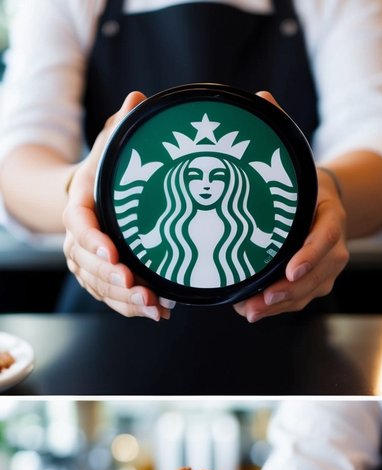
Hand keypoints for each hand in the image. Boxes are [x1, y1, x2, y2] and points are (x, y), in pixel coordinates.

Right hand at [63, 92, 172, 320]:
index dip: (94, 242)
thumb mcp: (110, 146)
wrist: (86, 195)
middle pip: (89, 265)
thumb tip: (139, 100)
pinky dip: (132, 308)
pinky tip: (158, 312)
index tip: (113, 254)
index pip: (80, 226)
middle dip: (114, 279)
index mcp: (79, 205)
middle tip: (140, 287)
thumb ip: (122, 127)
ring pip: (100, 287)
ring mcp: (87, 262)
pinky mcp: (100, 279)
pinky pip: (111, 299)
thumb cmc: (103, 170)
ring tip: (154, 305)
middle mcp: (77, 239)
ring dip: (126, 300)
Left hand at [234, 93, 348, 321]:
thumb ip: (280, 129)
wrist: (318, 198)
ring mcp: (326, 265)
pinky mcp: (315, 280)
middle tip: (262, 300)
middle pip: (319, 273)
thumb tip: (262, 97)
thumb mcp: (295, 154)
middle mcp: (334, 243)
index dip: (310, 255)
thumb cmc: (301, 178)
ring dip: (281, 305)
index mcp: (330, 212)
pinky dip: (278, 307)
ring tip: (250, 311)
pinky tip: (251, 311)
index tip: (291, 271)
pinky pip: (300, 298)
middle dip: (291, 291)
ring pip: (309, 292)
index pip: (327, 237)